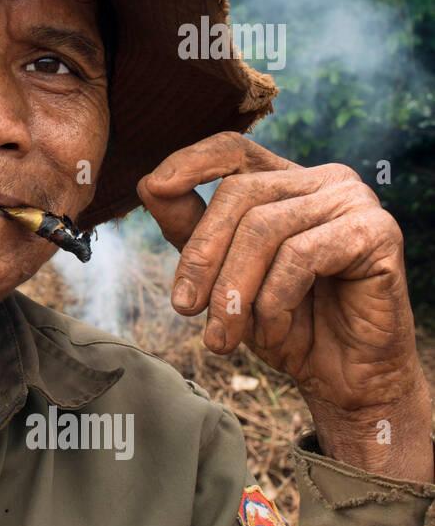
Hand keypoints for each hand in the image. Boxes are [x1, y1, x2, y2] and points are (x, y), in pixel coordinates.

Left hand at [137, 132, 432, 480]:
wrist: (343, 377)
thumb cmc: (284, 322)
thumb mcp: (223, 273)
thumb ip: (190, 229)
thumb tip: (148, 185)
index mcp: (286, 181)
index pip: (232, 148)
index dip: (190, 161)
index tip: (154, 187)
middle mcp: (324, 180)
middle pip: (238, 194)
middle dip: (201, 256)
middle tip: (184, 309)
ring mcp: (355, 201)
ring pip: (264, 228)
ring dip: (233, 291)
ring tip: (222, 337)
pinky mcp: (377, 233)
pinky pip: (301, 256)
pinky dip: (274, 301)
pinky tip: (273, 331)